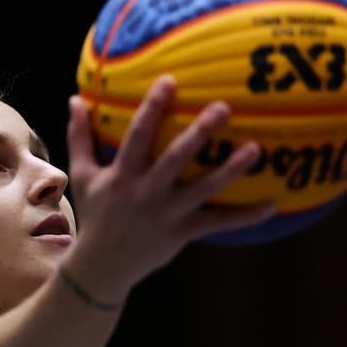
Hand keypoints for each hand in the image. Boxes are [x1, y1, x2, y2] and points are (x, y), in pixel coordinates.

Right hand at [63, 75, 276, 298]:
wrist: (101, 266)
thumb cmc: (96, 214)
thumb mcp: (84, 175)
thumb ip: (80, 136)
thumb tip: (74, 98)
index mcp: (124, 174)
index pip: (139, 134)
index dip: (153, 107)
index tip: (171, 80)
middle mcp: (147, 192)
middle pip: (176, 158)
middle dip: (199, 132)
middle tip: (223, 107)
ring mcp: (168, 213)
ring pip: (204, 189)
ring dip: (231, 169)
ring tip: (256, 149)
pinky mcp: (183, 232)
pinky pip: (219, 222)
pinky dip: (246, 216)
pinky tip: (272, 205)